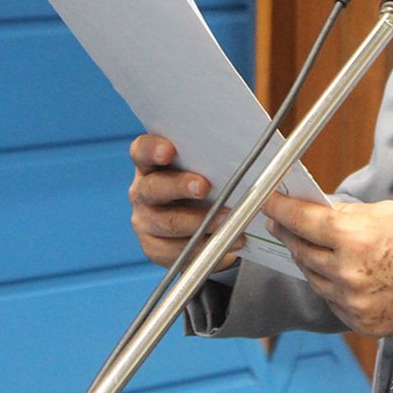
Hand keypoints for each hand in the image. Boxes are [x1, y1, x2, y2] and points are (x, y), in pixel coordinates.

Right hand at [129, 134, 243, 269]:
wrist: (201, 225)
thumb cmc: (208, 185)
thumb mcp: (207, 166)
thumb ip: (214, 155)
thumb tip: (252, 142)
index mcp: (150, 164)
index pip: (141, 151)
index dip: (152, 149)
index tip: (169, 150)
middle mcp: (143, 191)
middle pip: (153, 188)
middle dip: (180, 186)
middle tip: (204, 186)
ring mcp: (146, 220)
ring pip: (167, 223)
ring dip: (200, 222)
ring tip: (228, 219)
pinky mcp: (155, 247)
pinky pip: (178, 251)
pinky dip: (206, 246)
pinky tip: (229, 241)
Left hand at [263, 194, 392, 336]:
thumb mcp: (386, 213)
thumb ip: (346, 216)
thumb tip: (316, 212)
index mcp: (356, 239)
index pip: (303, 221)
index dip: (280, 208)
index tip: (268, 201)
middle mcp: (349, 273)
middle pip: (302, 250)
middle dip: (289, 232)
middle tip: (282, 221)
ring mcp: (353, 302)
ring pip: (313, 277)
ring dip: (308, 259)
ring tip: (308, 244)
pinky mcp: (360, 323)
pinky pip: (331, 299)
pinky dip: (330, 284)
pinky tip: (337, 271)